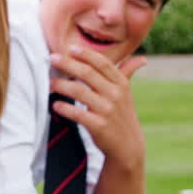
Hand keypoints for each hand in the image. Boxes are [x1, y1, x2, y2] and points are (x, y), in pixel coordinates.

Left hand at [48, 46, 144, 164]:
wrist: (128, 145)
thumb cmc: (121, 114)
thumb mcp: (126, 94)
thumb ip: (127, 74)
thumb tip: (142, 59)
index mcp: (121, 84)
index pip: (103, 63)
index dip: (86, 54)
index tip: (70, 48)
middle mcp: (116, 95)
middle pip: (88, 74)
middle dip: (68, 64)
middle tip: (51, 58)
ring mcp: (107, 110)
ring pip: (79, 92)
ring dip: (61, 85)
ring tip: (50, 83)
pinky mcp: (99, 126)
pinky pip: (78, 114)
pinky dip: (65, 108)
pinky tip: (55, 105)